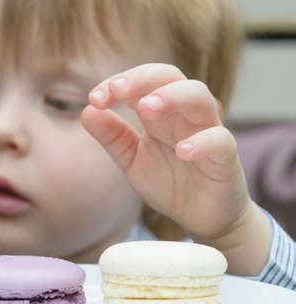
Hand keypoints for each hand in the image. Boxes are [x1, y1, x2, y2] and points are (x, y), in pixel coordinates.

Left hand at [81, 63, 251, 244]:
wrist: (202, 216)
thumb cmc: (170, 183)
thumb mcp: (133, 161)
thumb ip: (113, 138)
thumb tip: (86, 111)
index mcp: (160, 115)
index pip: (142, 83)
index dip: (119, 83)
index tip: (95, 98)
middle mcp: (184, 116)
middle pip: (171, 78)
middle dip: (142, 79)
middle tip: (117, 89)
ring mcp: (207, 132)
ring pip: (199, 98)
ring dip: (173, 97)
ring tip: (147, 107)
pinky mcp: (225, 158)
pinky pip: (220, 140)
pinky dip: (202, 142)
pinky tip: (183, 151)